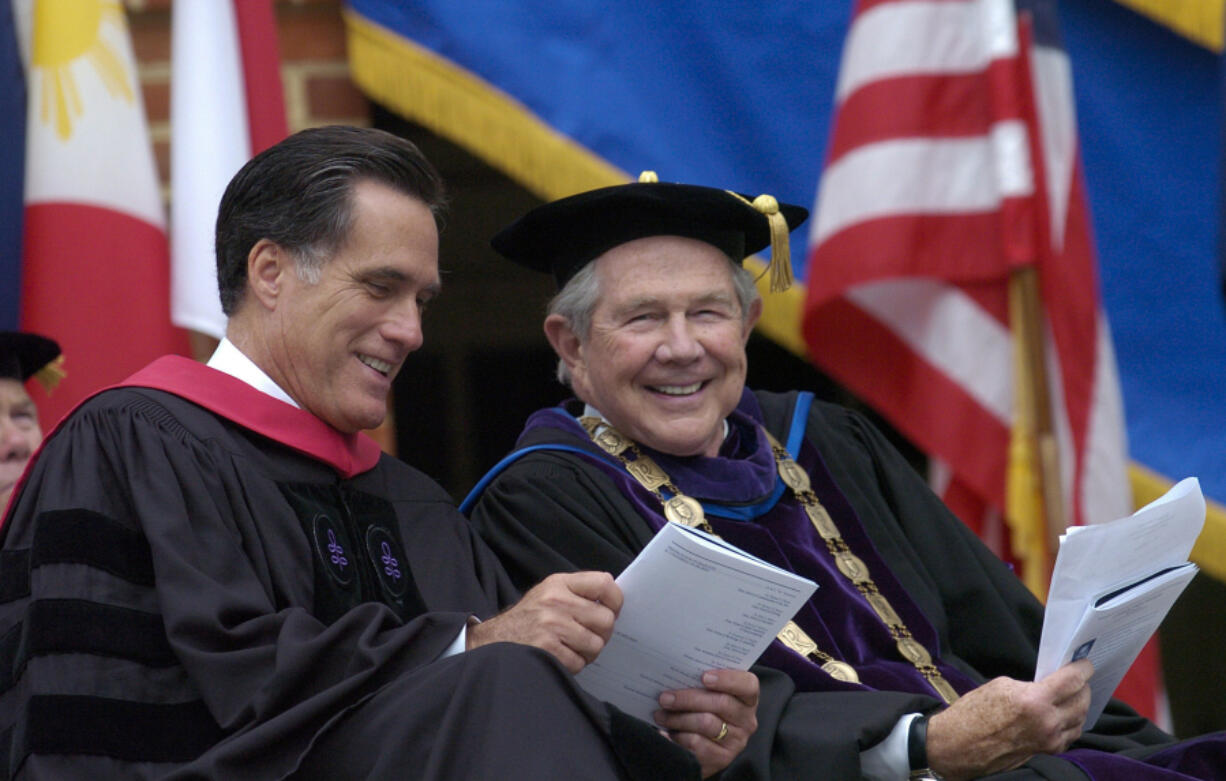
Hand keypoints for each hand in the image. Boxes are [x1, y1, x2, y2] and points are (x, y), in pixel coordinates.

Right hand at [466, 571, 621, 672]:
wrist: (491, 641)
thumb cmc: (527, 619)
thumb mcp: (548, 593)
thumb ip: (578, 593)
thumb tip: (613, 604)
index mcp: (559, 583)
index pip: (604, 584)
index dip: (615, 601)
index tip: (612, 612)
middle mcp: (556, 601)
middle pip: (606, 620)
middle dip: (601, 634)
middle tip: (589, 637)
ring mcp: (551, 625)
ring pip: (595, 644)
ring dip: (587, 652)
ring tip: (572, 649)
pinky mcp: (547, 649)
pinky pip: (579, 662)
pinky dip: (573, 665)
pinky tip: (560, 657)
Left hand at [654, 669, 758, 777]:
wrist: (704, 746)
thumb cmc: (704, 709)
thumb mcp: (709, 694)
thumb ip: (700, 683)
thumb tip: (675, 674)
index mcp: (747, 698)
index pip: (748, 685)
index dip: (727, 679)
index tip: (703, 676)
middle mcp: (747, 720)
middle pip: (721, 703)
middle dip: (688, 699)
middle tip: (665, 698)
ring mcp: (736, 741)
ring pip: (706, 724)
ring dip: (678, 718)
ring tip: (661, 715)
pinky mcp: (722, 759)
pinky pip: (697, 745)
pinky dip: (678, 738)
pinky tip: (666, 733)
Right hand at [926, 659, 1092, 779]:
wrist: (957, 745)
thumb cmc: (972, 712)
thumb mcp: (999, 686)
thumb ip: (1028, 685)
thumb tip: (1045, 685)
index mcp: (1034, 701)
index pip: (1072, 682)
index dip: (1082, 670)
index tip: (1085, 664)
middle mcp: (1046, 723)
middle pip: (1081, 702)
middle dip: (1084, 688)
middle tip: (1081, 679)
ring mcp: (1048, 741)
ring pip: (1079, 722)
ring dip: (1080, 707)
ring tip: (1075, 697)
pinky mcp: (1044, 753)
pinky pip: (1068, 737)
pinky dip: (1071, 724)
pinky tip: (1064, 716)